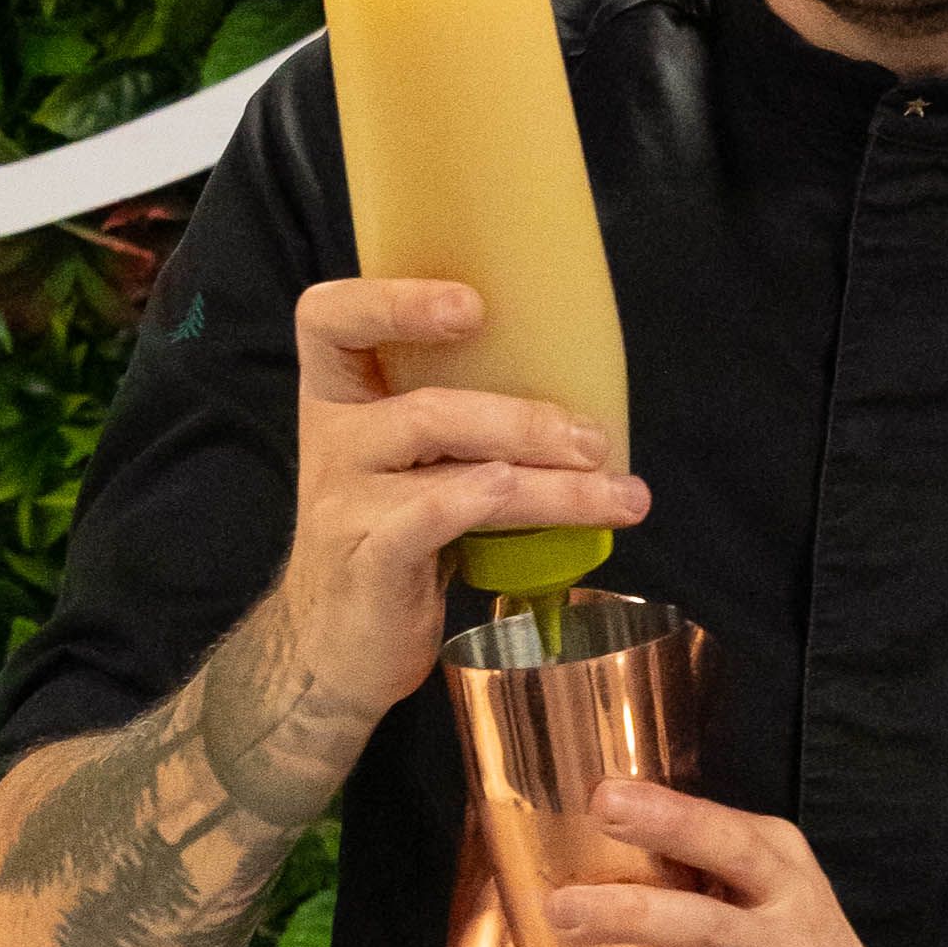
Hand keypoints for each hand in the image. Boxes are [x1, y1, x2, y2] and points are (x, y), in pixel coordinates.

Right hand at [278, 278, 649, 736]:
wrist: (334, 646)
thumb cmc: (390, 539)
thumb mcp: (409, 464)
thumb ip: (457, 421)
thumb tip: (579, 393)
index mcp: (339, 398)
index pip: (329, 320)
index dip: (391, 300)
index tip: (473, 304)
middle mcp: (332, 440)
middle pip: (426, 406)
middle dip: (526, 419)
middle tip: (597, 440)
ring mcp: (344, 503)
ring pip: (449, 464)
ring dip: (549, 481)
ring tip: (618, 494)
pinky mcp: (369, 561)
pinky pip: (434, 518)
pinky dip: (494, 505)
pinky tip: (554, 519)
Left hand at [541, 785, 947, 946]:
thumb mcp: (767, 925)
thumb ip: (704, 897)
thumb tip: (588, 876)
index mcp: (783, 868)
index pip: (721, 825)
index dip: (662, 804)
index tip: (599, 789)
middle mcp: (793, 903)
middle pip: (725, 853)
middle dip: (657, 831)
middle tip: (588, 823)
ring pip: (703, 926)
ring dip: (626, 917)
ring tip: (559, 918)